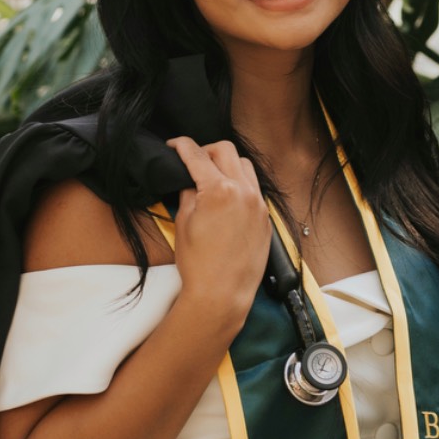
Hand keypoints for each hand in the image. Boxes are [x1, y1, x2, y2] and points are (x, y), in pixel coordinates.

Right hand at [166, 137, 270, 322]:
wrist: (222, 294)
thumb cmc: (198, 264)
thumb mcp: (184, 223)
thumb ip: (188, 193)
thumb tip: (191, 181)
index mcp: (219, 190)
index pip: (197, 155)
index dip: (181, 145)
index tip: (173, 144)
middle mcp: (243, 191)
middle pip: (225, 150)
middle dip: (206, 150)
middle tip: (192, 162)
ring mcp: (258, 204)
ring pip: (245, 166)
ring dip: (227, 164)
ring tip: (212, 178)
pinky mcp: (265, 217)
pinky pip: (254, 188)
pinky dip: (240, 184)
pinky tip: (227, 197)